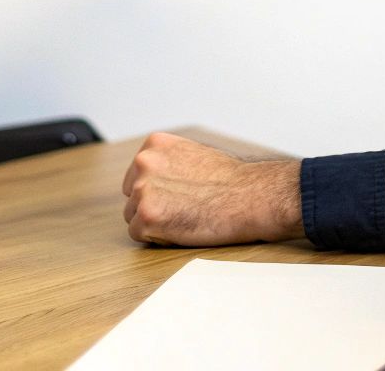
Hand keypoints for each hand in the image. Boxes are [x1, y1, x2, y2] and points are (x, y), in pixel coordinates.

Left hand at [120, 132, 304, 245]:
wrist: (251, 196)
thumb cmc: (232, 181)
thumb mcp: (194, 155)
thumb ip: (168, 164)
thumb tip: (155, 179)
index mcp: (155, 144)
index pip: (137, 176)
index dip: (158, 191)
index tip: (178, 196)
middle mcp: (144, 162)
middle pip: (133, 197)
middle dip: (153, 207)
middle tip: (185, 209)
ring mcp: (143, 189)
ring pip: (134, 218)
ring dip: (156, 223)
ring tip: (187, 218)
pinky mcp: (147, 216)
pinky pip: (140, 236)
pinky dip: (158, 238)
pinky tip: (183, 229)